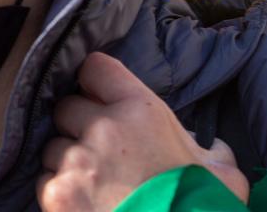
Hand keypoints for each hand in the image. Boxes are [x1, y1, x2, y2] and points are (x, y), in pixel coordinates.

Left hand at [37, 52, 247, 210]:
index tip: (97, 94)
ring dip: (67, 161)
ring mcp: (75, 162)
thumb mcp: (221, 172)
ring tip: (94, 184)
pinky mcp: (57, 194)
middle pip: (66, 107)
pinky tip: (83, 204)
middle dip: (77, 124)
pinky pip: (45, 181)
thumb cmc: (202, 208)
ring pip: (53, 146)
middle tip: (99, 149)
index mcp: (141, 111)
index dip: (94, 81)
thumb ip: (207, 149)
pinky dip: (60, 191)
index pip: (96, 68)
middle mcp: (102, 129)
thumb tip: (210, 150)